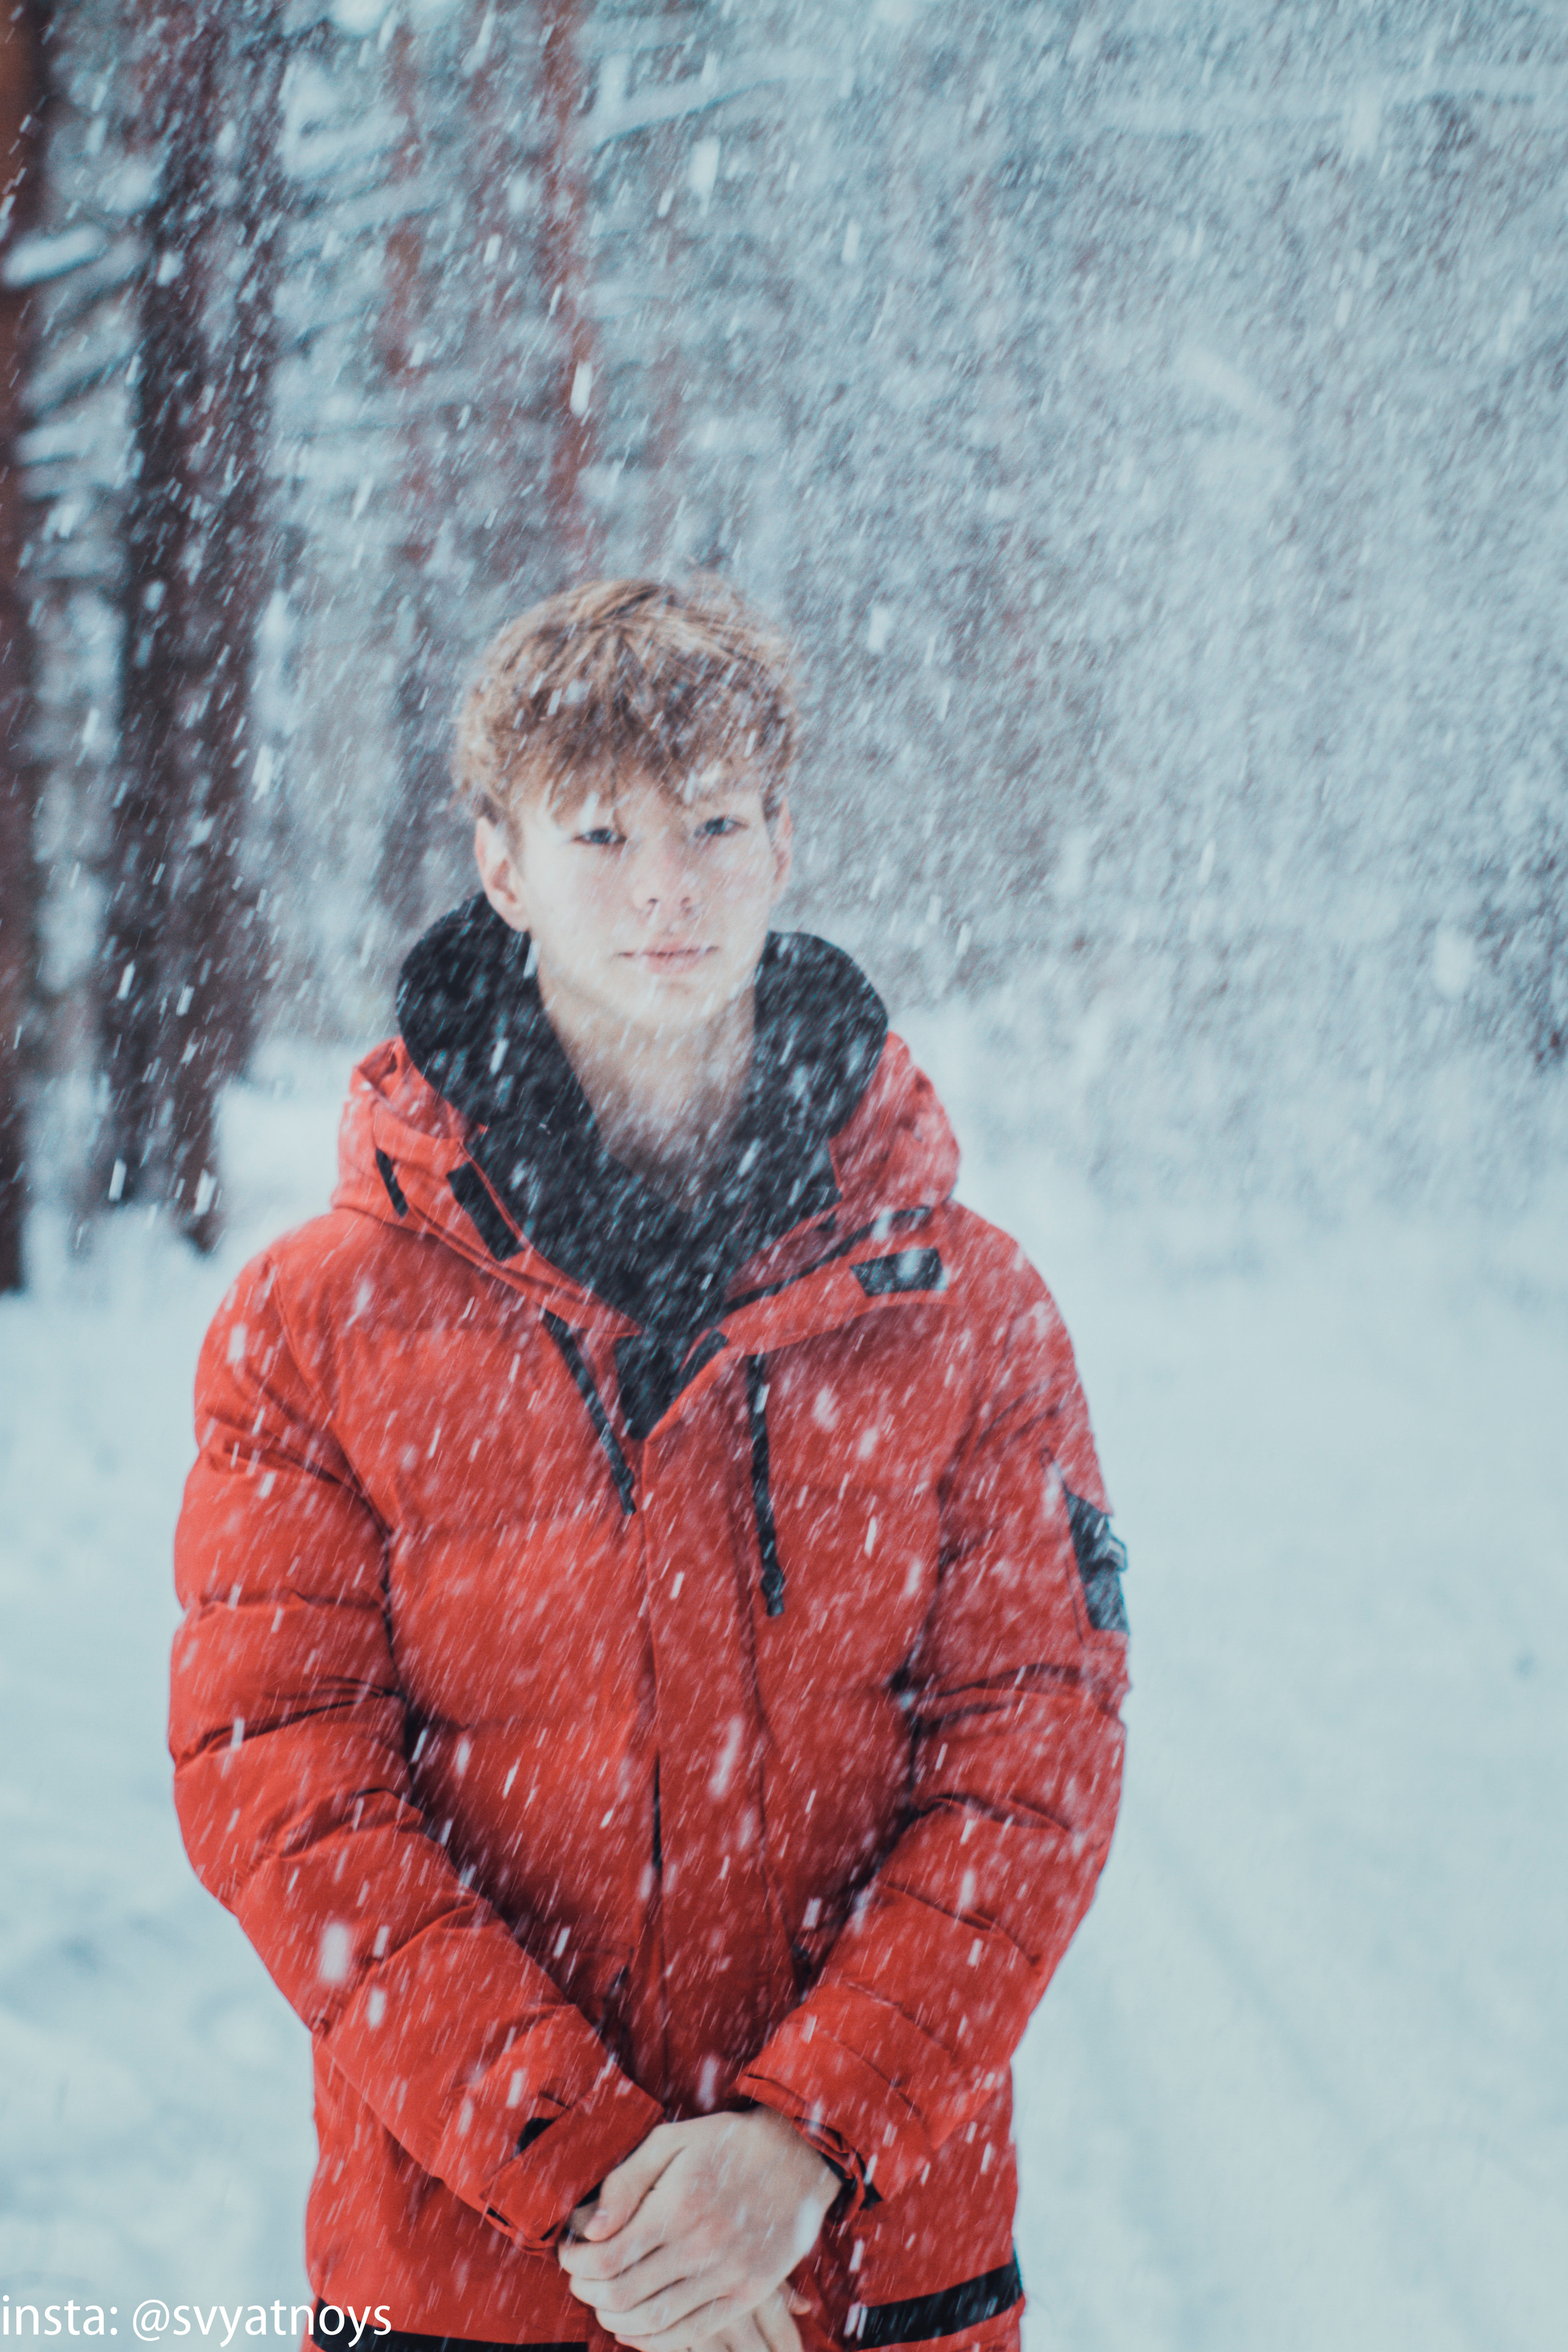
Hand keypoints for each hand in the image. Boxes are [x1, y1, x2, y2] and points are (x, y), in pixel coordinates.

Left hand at [557, 2110, 838, 2351]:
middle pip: (622, 2294)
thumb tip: (592, 2225)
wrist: (798, 2156)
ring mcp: (726, 2276)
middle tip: (578, 2279)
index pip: (607, 2256)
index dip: (576, 2261)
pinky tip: (637, 2327)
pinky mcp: (747, 2294)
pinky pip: (691, 2333)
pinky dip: (656, 2340)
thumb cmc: (727, 2143)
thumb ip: (626, 2181)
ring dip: (615, 2319)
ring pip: (652, 2321)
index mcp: (677, 2206)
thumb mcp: (672, 2140)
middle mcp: (700, 2247)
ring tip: (603, 2302)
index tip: (567, 2253)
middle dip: (588, 2292)